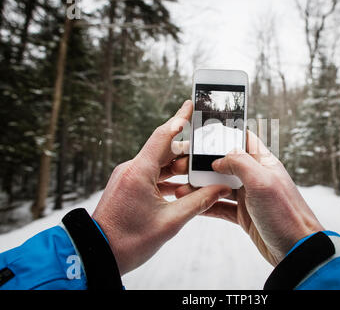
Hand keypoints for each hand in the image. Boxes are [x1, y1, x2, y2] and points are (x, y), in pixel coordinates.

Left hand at [92, 100, 231, 274]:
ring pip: (158, 164)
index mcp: (139, 172)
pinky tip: (183, 187)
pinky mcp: (127, 185)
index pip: (163, 136)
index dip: (179, 118)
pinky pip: (151, 174)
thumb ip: (199, 202)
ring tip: (199, 174)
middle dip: (186, 152)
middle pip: (164, 150)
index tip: (190, 104)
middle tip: (207, 153)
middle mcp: (131, 169)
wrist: (99, 254)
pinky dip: (167, 178)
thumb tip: (220, 189)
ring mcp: (127, 177)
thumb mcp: (170, 221)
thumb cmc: (129, 240)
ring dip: (178, 168)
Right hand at [175, 131, 323, 265]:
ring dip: (201, 187)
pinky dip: (206, 205)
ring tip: (182, 188)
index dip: (224, 135)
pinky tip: (192, 204)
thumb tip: (219, 159)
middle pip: (225, 164)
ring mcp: (249, 197)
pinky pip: (221, 206)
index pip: (243, 140)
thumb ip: (240, 163)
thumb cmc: (286, 215)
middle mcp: (255, 177)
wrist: (297, 250)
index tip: (202, 135)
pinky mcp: (244, 215)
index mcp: (264, 163)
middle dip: (204, 164)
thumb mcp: (262, 182)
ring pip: (220, 186)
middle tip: (183, 165)